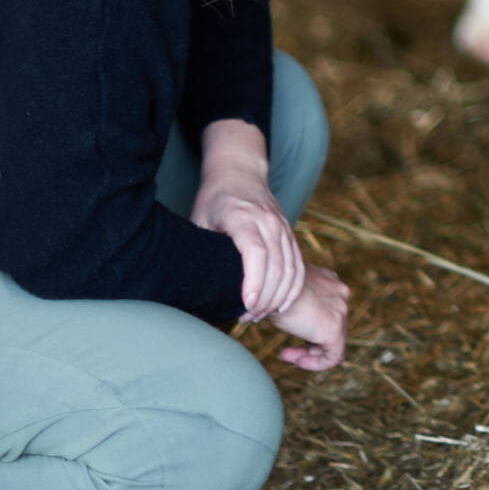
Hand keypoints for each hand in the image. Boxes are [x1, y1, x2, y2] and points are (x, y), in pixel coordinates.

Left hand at [189, 121, 302, 322]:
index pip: (256, 252)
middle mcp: (268, 221)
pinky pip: (299, 265)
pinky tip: (281, 305)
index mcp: (243, 216)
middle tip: (246, 317)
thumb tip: (189, 289)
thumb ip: (200, 252)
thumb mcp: (199, 222)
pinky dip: (293, 288)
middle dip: (264, 298)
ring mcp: (283, 226)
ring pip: (291, 268)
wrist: (239, 172)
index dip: (254, 282)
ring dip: (278, 297)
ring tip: (258, 315)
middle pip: (276, 265)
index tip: (245, 305)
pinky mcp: (290, 233)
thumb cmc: (213, 200)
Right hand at [270, 264, 349, 370]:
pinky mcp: (335, 330)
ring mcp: (341, 311)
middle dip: (306, 343)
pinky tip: (295, 361)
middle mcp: (339, 293)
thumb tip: (282, 313)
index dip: (306, 327)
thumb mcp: (281, 289)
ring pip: (332, 343)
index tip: (287, 330)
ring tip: (283, 355)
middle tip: (283, 352)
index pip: (325, 311)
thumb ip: (290, 299)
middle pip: (329, 326)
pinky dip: (316, 364)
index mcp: (328, 280)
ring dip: (306, 353)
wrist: (266, 286)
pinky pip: (333, 356)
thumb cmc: (266, 286)